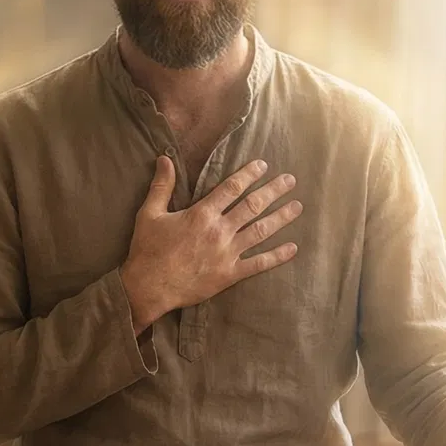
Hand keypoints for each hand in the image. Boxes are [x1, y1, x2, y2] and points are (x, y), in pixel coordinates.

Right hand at [120, 156, 302, 328]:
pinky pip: (258, 264)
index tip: (264, 165)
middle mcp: (219, 231)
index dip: (249, 174)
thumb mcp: (150, 213)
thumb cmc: (147, 250)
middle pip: (253, 206)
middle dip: (274, 191)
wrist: (149, 287)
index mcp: (201, 214)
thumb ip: (161, 186)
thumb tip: (164, 158)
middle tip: (290, 180)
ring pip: (261, 231)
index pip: (232, 188)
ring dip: (281, 218)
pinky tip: (292, 248)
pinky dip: (277, 256)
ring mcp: (227, 253)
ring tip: (297, 207)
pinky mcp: (229, 274)